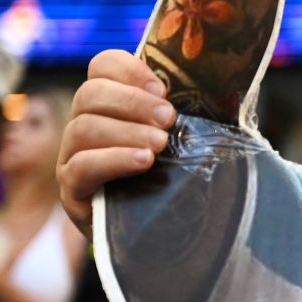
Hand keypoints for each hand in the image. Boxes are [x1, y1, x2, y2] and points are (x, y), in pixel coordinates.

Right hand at [57, 49, 178, 233]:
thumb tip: (228, 77)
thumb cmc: (181, 176)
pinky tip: (143, 162)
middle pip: (90, 94)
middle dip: (132, 102)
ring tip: (160, 145)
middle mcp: (85, 126)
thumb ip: (196, 107)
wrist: (168, 234)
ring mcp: (73, 158)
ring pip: (83, 128)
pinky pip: (80, 167)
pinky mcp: (73, 191)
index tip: (163, 89)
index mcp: (111, 104)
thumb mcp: (190, 137)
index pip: (102, 66)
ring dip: (126, 131)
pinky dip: (113, 159)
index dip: (128, 69)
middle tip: (168, 119)